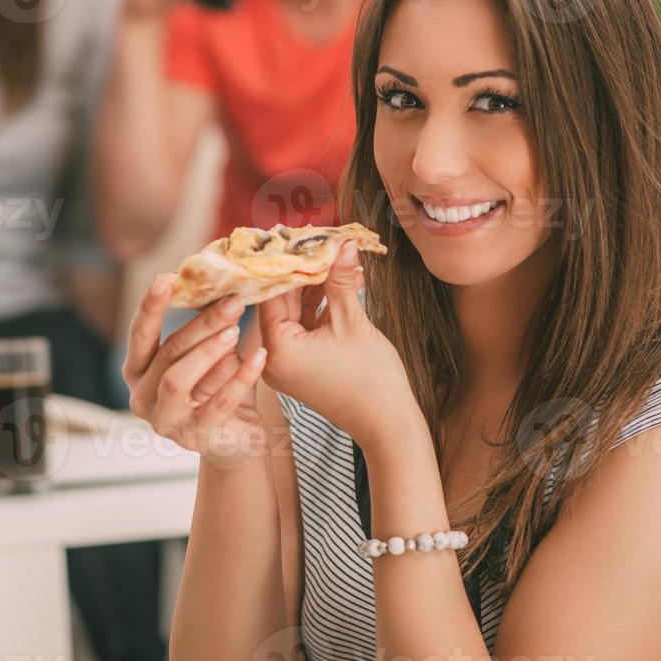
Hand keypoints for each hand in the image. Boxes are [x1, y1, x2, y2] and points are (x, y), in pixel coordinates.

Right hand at [123, 279, 270, 469]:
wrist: (234, 440)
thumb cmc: (216, 389)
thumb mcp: (207, 354)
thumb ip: (204, 329)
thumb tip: (220, 287)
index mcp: (137, 371)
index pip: (139, 335)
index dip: (151, 307)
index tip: (164, 278)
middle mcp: (141, 397)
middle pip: (168, 352)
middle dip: (200, 324)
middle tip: (230, 301)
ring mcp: (165, 421)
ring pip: (178, 379)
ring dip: (209, 351)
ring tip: (236, 330)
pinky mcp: (194, 438)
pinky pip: (218, 403)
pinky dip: (240, 377)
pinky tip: (259, 355)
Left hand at [256, 240, 417, 449]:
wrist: (388, 424)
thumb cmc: (371, 380)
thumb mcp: (353, 322)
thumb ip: (340, 281)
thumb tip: (342, 242)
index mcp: (278, 348)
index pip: (272, 293)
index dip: (287, 263)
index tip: (299, 236)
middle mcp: (273, 357)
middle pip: (282, 301)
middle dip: (304, 271)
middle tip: (322, 242)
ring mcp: (287, 363)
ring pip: (295, 312)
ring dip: (317, 287)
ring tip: (340, 259)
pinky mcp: (302, 365)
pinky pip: (305, 326)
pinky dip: (321, 306)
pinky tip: (343, 282)